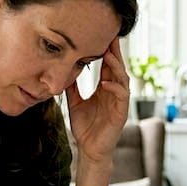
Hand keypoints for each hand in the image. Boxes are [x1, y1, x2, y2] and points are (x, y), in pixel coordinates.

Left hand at [65, 36, 128, 164]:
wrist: (88, 149)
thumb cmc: (85, 127)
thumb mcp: (75, 103)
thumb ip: (72, 88)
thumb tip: (63, 70)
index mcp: (105, 89)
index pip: (108, 66)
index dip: (107, 52)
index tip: (102, 36)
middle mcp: (114, 92)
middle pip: (118, 68)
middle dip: (115, 52)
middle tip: (111, 36)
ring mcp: (119, 102)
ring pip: (123, 79)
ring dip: (116, 66)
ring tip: (108, 55)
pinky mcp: (121, 113)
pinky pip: (122, 96)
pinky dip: (114, 88)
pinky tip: (105, 82)